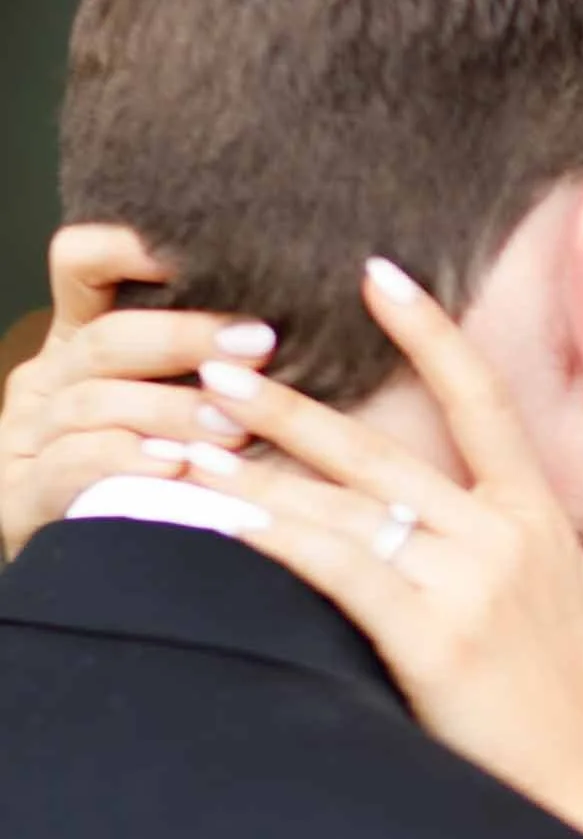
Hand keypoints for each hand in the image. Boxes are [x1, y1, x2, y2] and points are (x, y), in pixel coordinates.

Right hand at [0, 223, 268, 559]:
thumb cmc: (181, 490)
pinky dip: (126, 461)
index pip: (81, 263)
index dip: (128, 244)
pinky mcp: (22, 498)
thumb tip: (300, 313)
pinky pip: (71, 465)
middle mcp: (49, 382)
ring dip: (170, 408)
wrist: (109, 593)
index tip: (202, 248)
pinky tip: (177, 467)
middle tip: (260, 345)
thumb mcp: (193, 412)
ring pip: (93, 401)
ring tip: (235, 422)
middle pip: (106, 337)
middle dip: (185, 336)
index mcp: (84, 347)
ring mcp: (29, 439)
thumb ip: (218, 363)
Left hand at [10, 238, 582, 838]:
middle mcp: (500, 540)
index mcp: (540, 525)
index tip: (376, 275)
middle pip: (381, 451)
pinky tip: (213, 516)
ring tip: (179, 445)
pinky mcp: (430, 637)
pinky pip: (332, 566)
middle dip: (288, 408)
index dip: (431, 333)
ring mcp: (465, 586)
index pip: (483, 403)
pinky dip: (269, 536)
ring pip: (341, 507)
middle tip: (213, 367)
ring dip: (251, 475)